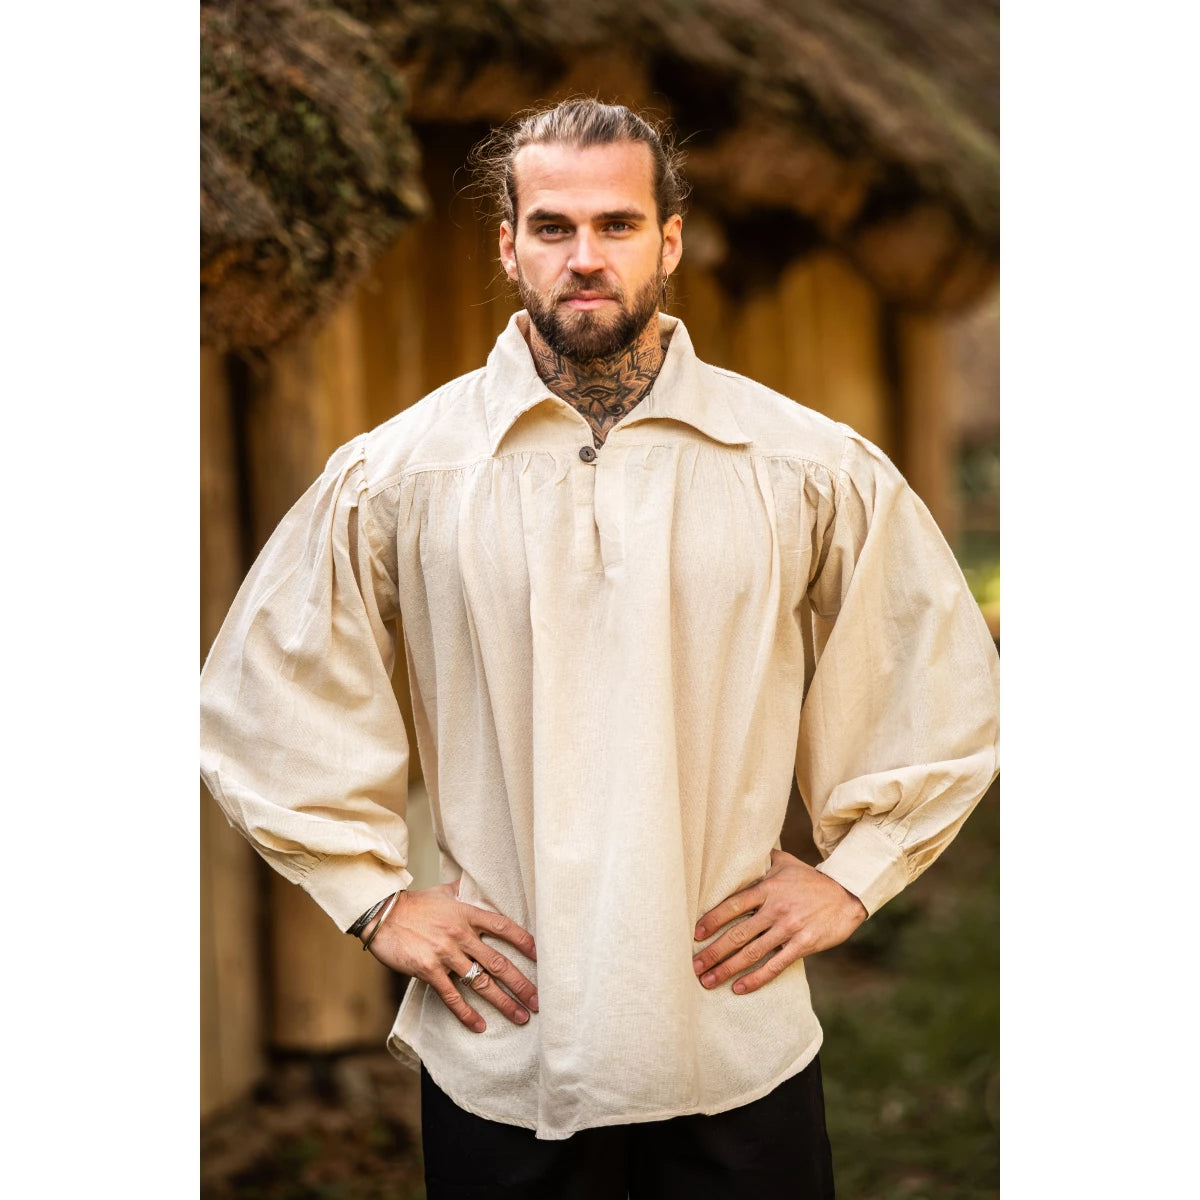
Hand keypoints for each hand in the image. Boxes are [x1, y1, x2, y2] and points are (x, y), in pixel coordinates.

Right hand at [364, 883, 537, 1032]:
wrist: (381, 915)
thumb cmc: (413, 904)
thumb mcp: (443, 892)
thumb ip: (463, 891)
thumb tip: (475, 884)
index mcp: (467, 914)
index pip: (503, 927)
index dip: (524, 942)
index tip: (541, 956)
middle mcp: (461, 934)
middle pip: (498, 962)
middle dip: (521, 983)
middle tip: (538, 1001)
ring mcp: (445, 953)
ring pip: (481, 982)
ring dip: (503, 1002)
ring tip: (520, 1017)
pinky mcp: (428, 970)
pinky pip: (452, 996)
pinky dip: (467, 1013)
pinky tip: (480, 1025)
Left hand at [692, 849, 866, 994]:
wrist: (846, 894)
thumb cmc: (809, 879)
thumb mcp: (785, 863)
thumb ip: (761, 860)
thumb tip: (737, 849)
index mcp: (768, 888)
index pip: (733, 905)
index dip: (712, 920)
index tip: (695, 934)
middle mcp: (775, 909)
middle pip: (738, 934)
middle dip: (713, 953)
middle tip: (694, 966)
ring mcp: (789, 928)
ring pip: (752, 953)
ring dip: (727, 969)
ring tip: (708, 981)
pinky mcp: (803, 945)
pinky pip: (775, 966)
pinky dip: (756, 979)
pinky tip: (739, 988)